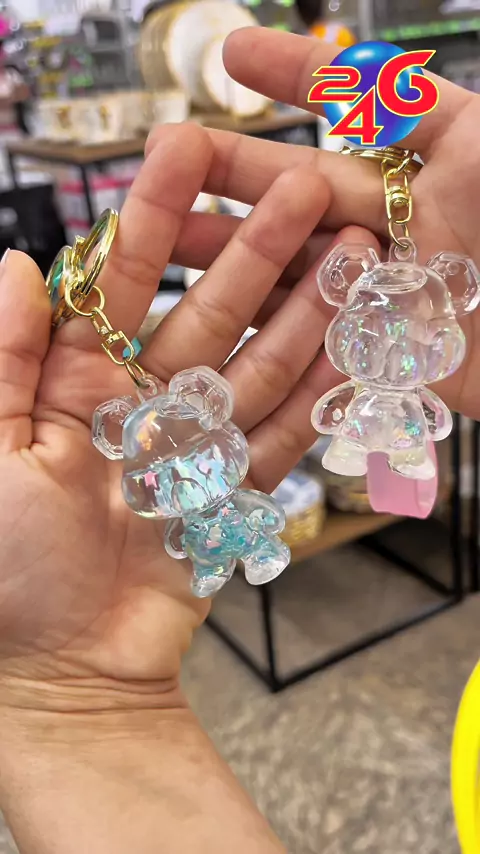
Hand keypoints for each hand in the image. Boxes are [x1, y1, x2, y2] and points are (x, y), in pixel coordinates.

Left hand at [0, 122, 372, 712]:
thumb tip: (16, 266)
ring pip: (253, 366)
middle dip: (250, 252)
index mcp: (72, 384)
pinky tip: (345, 346)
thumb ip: (2, 359)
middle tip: (299, 191)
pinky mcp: (229, 493)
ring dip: (297, 314)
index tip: (187, 152)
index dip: (154, 217)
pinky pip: (278, 438)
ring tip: (347, 258)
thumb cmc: (5, 576)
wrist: (63, 673)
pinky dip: (312, 397)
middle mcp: (137, 403)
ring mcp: (190, 446)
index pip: (120, 284)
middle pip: (204, 312)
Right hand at [167, 28, 479, 418]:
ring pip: (293, 263)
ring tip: (168, 235)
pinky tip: (215, 304)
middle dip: (236, 171)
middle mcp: (405, 225)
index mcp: (439, 166)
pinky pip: (308, 330)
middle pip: (304, 193)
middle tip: (167, 156)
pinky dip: (263, 317)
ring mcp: (385, 290)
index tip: (234, 55)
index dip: (298, 77)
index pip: (355, 110)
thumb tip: (359, 68)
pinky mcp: (376, 351)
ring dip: (232, 248)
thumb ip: (424, 106)